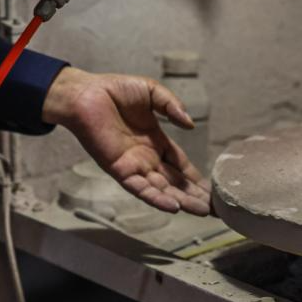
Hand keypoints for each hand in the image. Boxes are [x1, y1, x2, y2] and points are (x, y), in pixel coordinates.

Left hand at [42, 67, 211, 214]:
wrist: (86, 94)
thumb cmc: (116, 90)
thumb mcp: (151, 91)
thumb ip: (171, 106)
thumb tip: (191, 125)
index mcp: (156, 141)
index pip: (180, 164)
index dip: (196, 177)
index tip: (213, 191)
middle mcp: (147, 157)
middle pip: (175, 182)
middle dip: (194, 195)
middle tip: (215, 210)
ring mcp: (134, 165)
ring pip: (161, 189)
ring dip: (181, 201)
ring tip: (201, 212)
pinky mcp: (119, 169)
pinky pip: (140, 188)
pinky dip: (156, 198)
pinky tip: (173, 207)